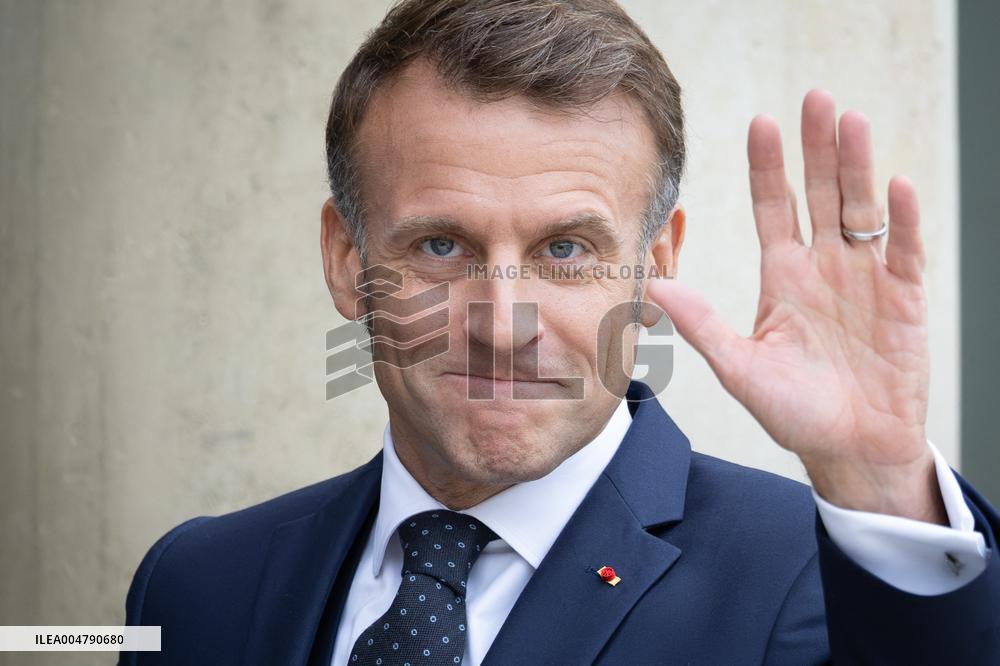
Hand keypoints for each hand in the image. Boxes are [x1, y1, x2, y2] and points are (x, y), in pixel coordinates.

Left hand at [647, 89, 945, 523]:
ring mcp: (865, 277)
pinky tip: (895, 185)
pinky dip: (901, 219)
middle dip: (817, 147)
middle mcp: (823, 266)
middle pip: (821, 193)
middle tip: (814, 98)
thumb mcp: (739, 367)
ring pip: (861, 208)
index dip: (769, 166)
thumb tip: (653, 286)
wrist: (849, 449)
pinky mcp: (903, 298)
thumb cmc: (793, 411)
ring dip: (858, 165)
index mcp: (783, 276)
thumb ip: (702, 324)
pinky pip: (903, 249)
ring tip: (851, 121)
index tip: (760, 123)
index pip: (774, 207)